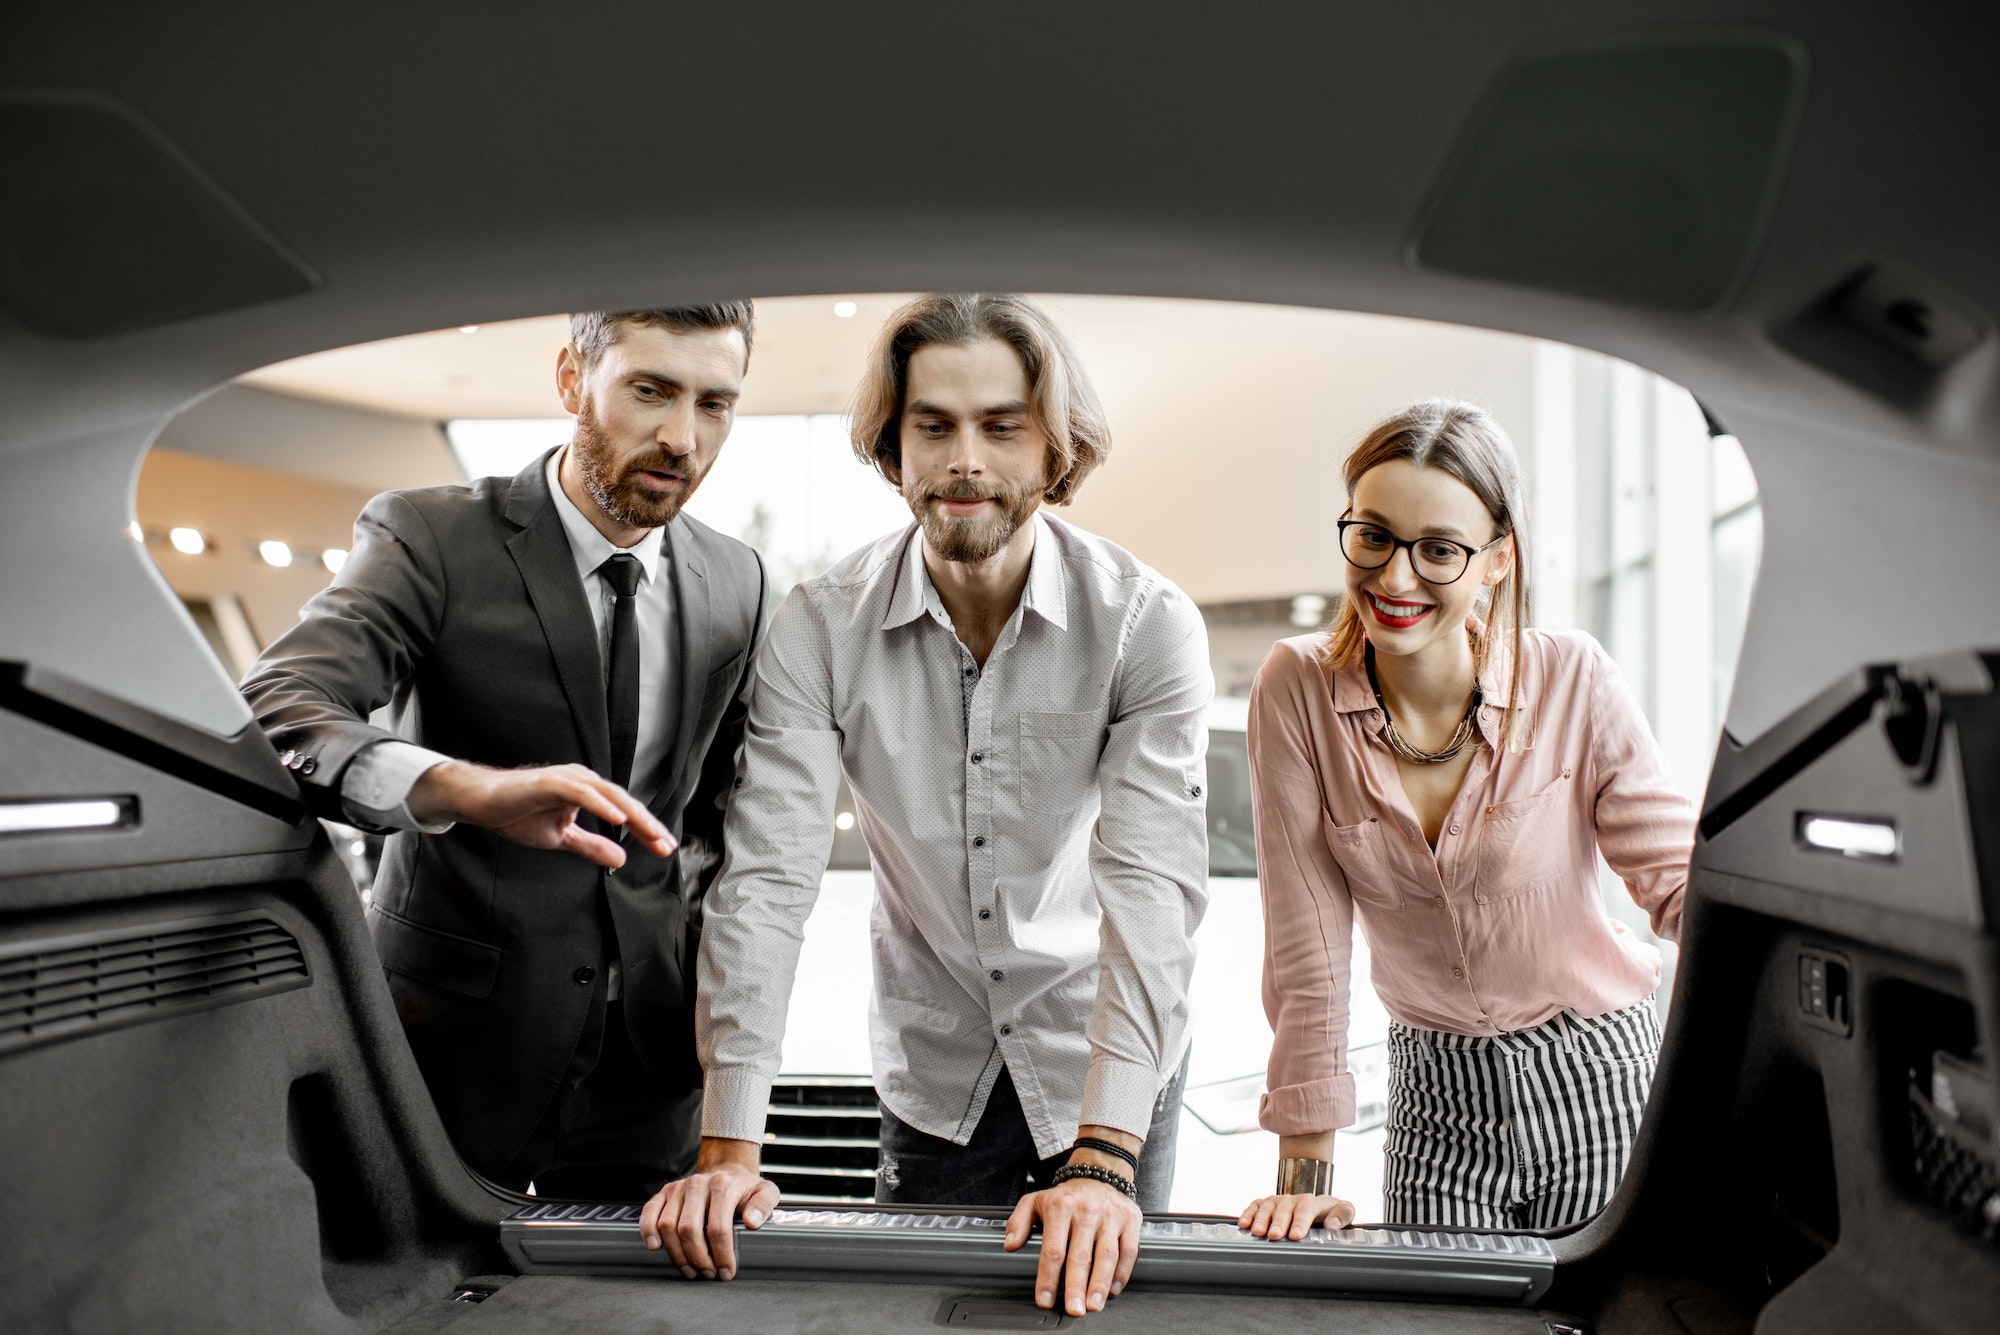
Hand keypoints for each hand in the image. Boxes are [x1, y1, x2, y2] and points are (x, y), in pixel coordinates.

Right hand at [410, 760, 673, 866]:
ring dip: (633, 814)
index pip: (624, 811)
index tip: (665, 848)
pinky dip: (601, 804)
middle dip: (648, 825)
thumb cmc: (518, 813)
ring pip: (609, 795)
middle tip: (667, 844)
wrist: (481, 802)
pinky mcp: (551, 782)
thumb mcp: (561, 837)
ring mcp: (568, 779)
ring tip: (651, 833)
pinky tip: (618, 818)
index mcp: (588, 792)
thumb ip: (591, 846)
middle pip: (624, 802)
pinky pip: (582, 792)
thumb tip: (621, 859)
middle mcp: (583, 781)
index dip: (646, 830)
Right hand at [636, 1138, 778, 1279]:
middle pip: (690, 1230)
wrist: (727, 1170)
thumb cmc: (745, 1188)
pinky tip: (656, 1246)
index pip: (718, 1228)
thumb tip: (752, 1221)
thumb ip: (764, 1204)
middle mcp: (697, 1184)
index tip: (726, 1271)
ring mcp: (678, 1188)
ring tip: (691, 1269)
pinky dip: (648, 1230)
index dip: (721, 1255)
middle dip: (699, 1259)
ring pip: (668, 1226)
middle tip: (708, 1274)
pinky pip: (649, 1212)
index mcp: (722, 1185)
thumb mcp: (765, 1191)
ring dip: (678, 1254)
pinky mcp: (665, 1192)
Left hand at [1004, 1174, 1141, 1316]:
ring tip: (1094, 1305)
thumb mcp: (1035, 1201)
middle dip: (1076, 1286)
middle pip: (1081, 1256)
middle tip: (1074, 1309)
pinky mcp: (1130, 1222)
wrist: (1099, 1174)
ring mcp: (1110, 1216)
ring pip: (1107, 1255)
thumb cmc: (1067, 1196)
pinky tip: (1113, 1289)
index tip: (1045, 1299)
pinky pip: (1129, 1251)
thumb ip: (1018, 1222)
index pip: (1053, 1249)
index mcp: (1061, 1208)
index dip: (1048, 1277)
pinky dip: (1122, 1273)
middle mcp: (1087, 1211)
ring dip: (1100, 1283)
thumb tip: (1010, 1244)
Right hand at [1238, 1191, 1355, 1240]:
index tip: (1295, 1235)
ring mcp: (1278, 1200)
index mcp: (1313, 1201)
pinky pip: (1255, 1206)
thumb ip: (1342, 1214)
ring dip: (1261, 1219)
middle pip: (1285, 1208)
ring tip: (1257, 1232)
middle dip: (1278, 1222)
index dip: (1300, 1221)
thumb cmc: (1331, 1213)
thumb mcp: (1344, 1211)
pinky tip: (1244, 1224)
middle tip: (1274, 1235)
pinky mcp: (1266, 1204)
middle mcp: (1293, 1199)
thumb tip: (1332, 1224)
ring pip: (1268, 1206)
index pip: (1306, 1208)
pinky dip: (1248, 1214)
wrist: (1318, 1204)